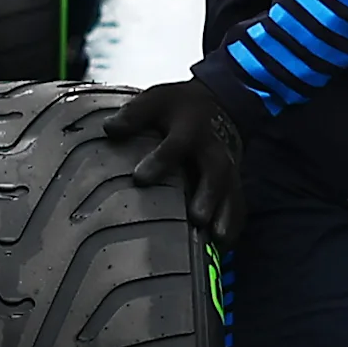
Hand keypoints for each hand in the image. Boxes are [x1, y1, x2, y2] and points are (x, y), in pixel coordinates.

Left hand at [105, 79, 245, 239]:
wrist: (218, 103)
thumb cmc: (177, 107)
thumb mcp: (154, 101)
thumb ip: (133, 115)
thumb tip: (109, 129)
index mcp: (190, 128)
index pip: (176, 145)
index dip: (160, 160)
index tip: (140, 179)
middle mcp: (213, 149)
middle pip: (215, 172)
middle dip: (208, 195)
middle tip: (198, 218)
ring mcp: (228, 166)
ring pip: (231, 192)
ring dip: (226, 215)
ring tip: (218, 239)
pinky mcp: (234, 181)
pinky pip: (238, 203)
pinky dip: (233, 223)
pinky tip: (223, 245)